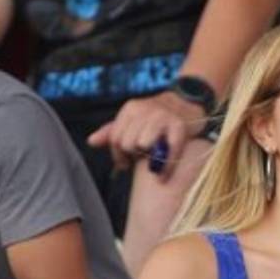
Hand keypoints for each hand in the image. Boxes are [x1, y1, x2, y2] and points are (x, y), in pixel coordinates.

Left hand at [87, 91, 207, 175]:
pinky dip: (164, 167)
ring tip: (152, 157)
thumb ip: (112, 130)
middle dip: (133, 154)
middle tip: (141, 157)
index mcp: (131, 108)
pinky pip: (167, 151)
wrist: (188, 102)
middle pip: (128, 143)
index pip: (115, 137)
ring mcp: (163, 117)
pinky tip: (162, 176)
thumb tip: (91, 142)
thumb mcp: (133, 118)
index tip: (125, 162)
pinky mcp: (179, 126)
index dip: (118, 155)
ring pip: (143, 144)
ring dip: (148, 156)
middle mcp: (146, 110)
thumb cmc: (157, 115)